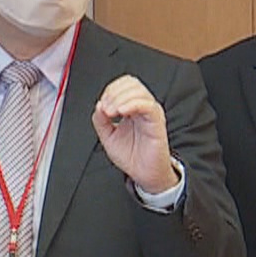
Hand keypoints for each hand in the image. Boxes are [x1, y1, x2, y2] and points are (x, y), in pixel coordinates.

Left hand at [92, 75, 177, 193]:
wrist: (144, 173)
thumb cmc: (131, 156)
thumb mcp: (108, 137)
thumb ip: (100, 121)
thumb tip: (98, 105)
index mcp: (132, 107)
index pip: (123, 85)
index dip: (110, 91)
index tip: (102, 107)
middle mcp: (142, 107)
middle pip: (131, 83)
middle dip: (113, 93)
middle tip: (106, 110)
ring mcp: (150, 113)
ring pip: (138, 91)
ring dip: (120, 98)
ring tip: (111, 112)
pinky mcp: (157, 121)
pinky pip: (147, 105)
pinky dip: (132, 104)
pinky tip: (121, 112)